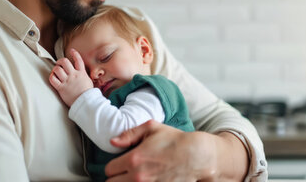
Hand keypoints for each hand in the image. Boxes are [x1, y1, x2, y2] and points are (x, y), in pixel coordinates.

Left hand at [48, 48, 92, 105]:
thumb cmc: (88, 93)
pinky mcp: (61, 88)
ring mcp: (67, 81)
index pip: (78, 60)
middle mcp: (74, 75)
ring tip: (55, 71)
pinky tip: (53, 77)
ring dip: (55, 69)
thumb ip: (84, 76)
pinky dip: (51, 77)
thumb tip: (83, 73)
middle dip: (60, 61)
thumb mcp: (89, 81)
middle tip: (59, 63)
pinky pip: (53, 79)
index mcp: (81, 73)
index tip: (71, 50)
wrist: (86, 102)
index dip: (74, 54)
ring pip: (57, 69)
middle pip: (64, 61)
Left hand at [104, 120, 218, 181]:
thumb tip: (113, 142)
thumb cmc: (175, 140)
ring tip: (133, 177)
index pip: (109, 170)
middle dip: (117, 178)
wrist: (197, 156)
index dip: (114, 166)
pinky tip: (145, 180)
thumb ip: (130, 134)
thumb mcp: (152, 128)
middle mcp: (138, 176)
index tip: (121, 164)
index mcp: (134, 159)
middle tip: (125, 172)